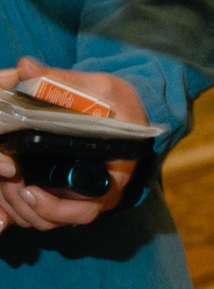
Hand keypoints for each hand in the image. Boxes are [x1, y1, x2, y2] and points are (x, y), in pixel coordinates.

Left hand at [0, 58, 144, 232]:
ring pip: (44, 222)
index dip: (54, 207)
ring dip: (19, 209)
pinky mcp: (66, 197)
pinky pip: (40, 216)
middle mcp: (98, 195)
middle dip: (26, 207)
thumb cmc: (120, 104)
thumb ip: (62, 81)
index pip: (86, 208)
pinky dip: (20, 208)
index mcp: (114, 174)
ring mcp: (80, 199)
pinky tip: (7, 185)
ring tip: (5, 183)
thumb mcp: (101, 88)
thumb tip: (25, 66)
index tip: (28, 189)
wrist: (127, 113)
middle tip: (7, 183)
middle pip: (57, 220)